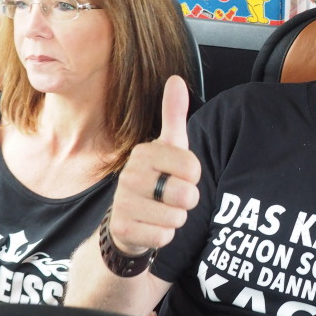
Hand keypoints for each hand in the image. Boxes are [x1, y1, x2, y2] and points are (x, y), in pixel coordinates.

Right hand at [108, 75, 200, 254]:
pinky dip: (163, 236)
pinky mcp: (122, 229)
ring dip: (175, 219)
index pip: (193, 167)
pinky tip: (150, 227)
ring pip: (177, 217)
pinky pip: (164, 236)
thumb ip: (173, 115)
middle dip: (186, 201)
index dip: (192, 177)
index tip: (177, 176)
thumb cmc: (155, 180)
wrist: (127, 221)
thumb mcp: (168, 148)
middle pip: (187, 194)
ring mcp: (123, 202)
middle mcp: (130, 175)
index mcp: (144, 153)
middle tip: (169, 198)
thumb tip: (176, 78)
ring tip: (159, 212)